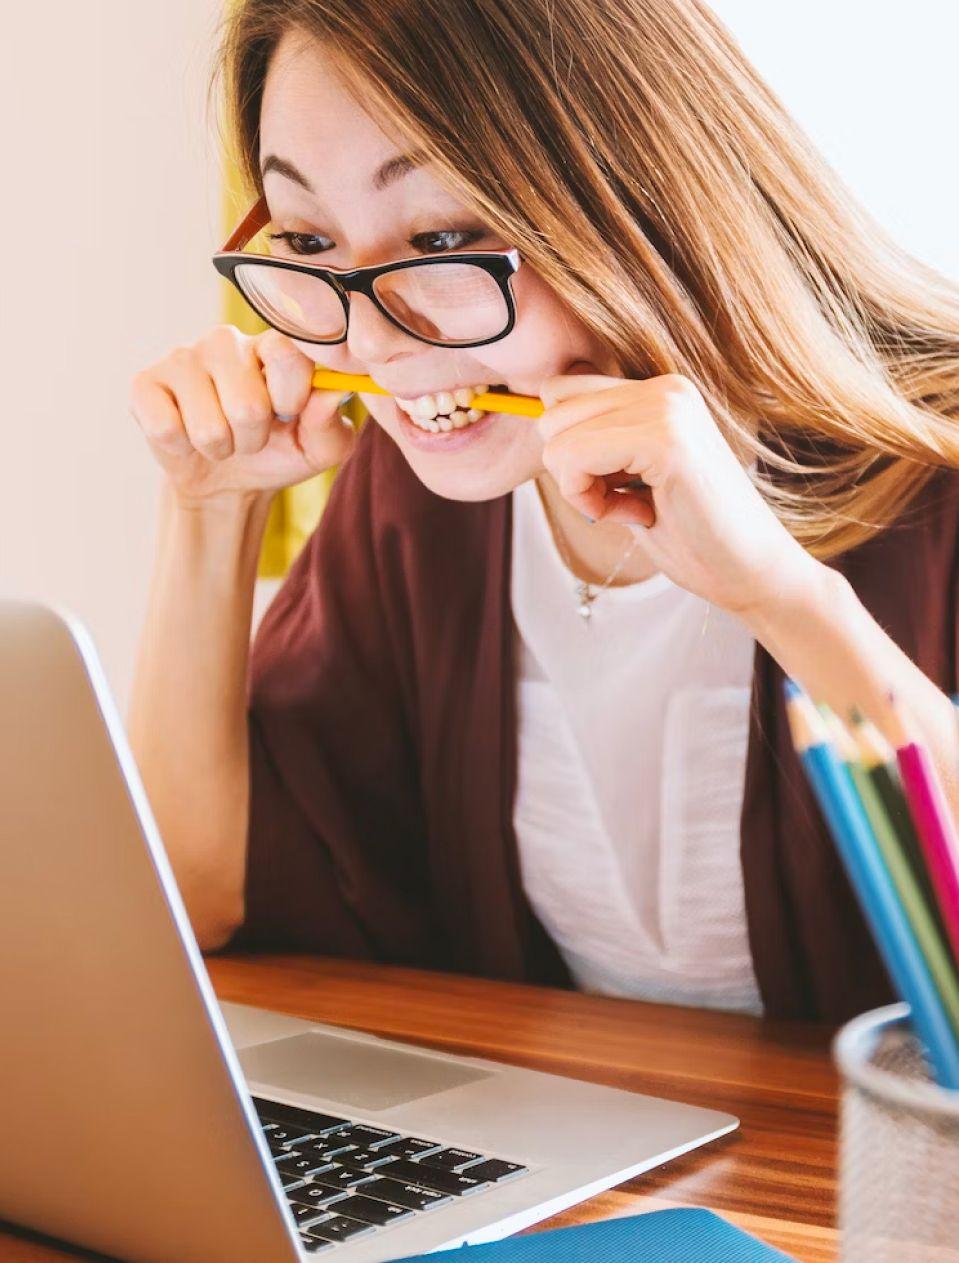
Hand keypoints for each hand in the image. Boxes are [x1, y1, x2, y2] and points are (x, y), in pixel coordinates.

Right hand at [129, 325, 355, 504]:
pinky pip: (166, 429)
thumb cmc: (278, 452)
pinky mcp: (145, 383)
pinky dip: (182, 448)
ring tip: (221, 438)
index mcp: (272, 345)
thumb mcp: (318, 449)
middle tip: (249, 435)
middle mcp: (226, 341)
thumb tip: (332, 393)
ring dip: (220, 448)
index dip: (291, 397)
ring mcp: (182, 357)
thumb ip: (331, 424)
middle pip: (247, 405)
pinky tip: (185, 435)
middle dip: (253, 438)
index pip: (287, 354)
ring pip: (208, 425)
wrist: (226, 481)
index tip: (289, 413)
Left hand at [537, 370, 819, 616]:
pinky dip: (587, 499)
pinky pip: (574, 458)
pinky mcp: (665, 439)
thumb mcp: (631, 477)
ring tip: (633, 507)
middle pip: (551, 411)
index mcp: (659, 391)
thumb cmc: (691, 535)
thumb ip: (597, 442)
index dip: (569, 450)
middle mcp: (664, 387)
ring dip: (580, 487)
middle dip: (570, 469)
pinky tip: (635, 514)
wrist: (751, 572)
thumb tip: (538, 418)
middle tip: (622, 501)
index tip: (612, 486)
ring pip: (556, 436)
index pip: (561, 392)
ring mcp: (667, 407)